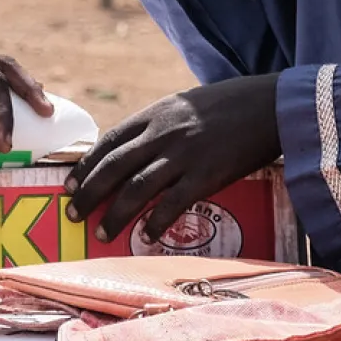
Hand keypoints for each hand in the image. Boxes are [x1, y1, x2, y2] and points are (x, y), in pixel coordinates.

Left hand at [65, 74, 279, 242]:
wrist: (271, 105)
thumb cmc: (231, 104)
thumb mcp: (186, 104)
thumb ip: (160, 124)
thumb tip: (137, 149)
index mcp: (156, 113)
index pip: (109, 141)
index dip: (86, 165)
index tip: (69, 184)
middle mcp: (162, 133)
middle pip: (114, 167)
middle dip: (88, 193)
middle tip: (73, 214)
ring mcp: (183, 154)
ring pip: (136, 189)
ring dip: (115, 214)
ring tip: (102, 234)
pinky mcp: (206, 174)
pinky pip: (173, 203)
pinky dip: (156, 222)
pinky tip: (146, 236)